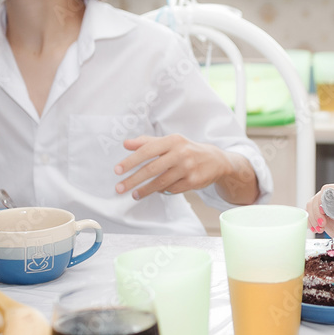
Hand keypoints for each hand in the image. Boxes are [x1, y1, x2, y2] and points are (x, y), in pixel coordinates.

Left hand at [114, 134, 232, 199]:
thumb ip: (147, 142)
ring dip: (145, 190)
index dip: (131, 161)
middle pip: (152, 169)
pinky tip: (157, 190)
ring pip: (161, 182)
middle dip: (133, 180)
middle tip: (120, 188)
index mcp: (173, 140)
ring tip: (134, 194)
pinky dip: (162, 191)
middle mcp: (181, 153)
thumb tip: (126, 144)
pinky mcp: (194, 181)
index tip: (117, 170)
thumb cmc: (187, 150)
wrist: (216, 160)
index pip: (147, 150)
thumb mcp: (170, 142)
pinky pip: (172, 189)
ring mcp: (188, 168)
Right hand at [305, 184, 333, 243]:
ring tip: (320, 228)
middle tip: (322, 224)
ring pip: (311, 206)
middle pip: (316, 198)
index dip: (322, 200)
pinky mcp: (319, 211)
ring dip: (313, 219)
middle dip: (316, 213)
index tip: (324, 212)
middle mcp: (331, 195)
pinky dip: (310, 222)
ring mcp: (324, 202)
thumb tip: (330, 209)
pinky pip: (309, 213)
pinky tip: (316, 229)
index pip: (327, 190)